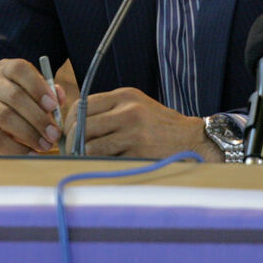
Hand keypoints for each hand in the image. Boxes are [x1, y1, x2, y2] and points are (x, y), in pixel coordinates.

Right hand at [0, 58, 64, 154]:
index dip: (38, 86)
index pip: (20, 69)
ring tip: (44, 145)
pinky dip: (16, 147)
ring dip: (29, 133)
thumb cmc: (19, 106)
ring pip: (4, 116)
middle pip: (14, 95)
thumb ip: (49, 95)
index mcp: (5, 68)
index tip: (53, 105)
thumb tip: (58, 98)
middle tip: (53, 133)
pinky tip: (29, 152)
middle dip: (38, 117)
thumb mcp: (34, 96)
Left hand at [64, 86, 222, 160]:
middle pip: (82, 125)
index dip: (70, 121)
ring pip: (91, 146)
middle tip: (71, 152)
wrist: (194, 140)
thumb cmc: (160, 127)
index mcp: (125, 95)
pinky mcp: (139, 152)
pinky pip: (107, 161)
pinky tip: (102, 166)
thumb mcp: (136, 107)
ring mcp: (134, 132)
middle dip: (72, 141)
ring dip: (83, 156)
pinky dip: (100, 166)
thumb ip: (109, 112)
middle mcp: (129, 110)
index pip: (83, 104)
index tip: (69, 133)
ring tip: (84, 161)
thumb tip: (73, 127)